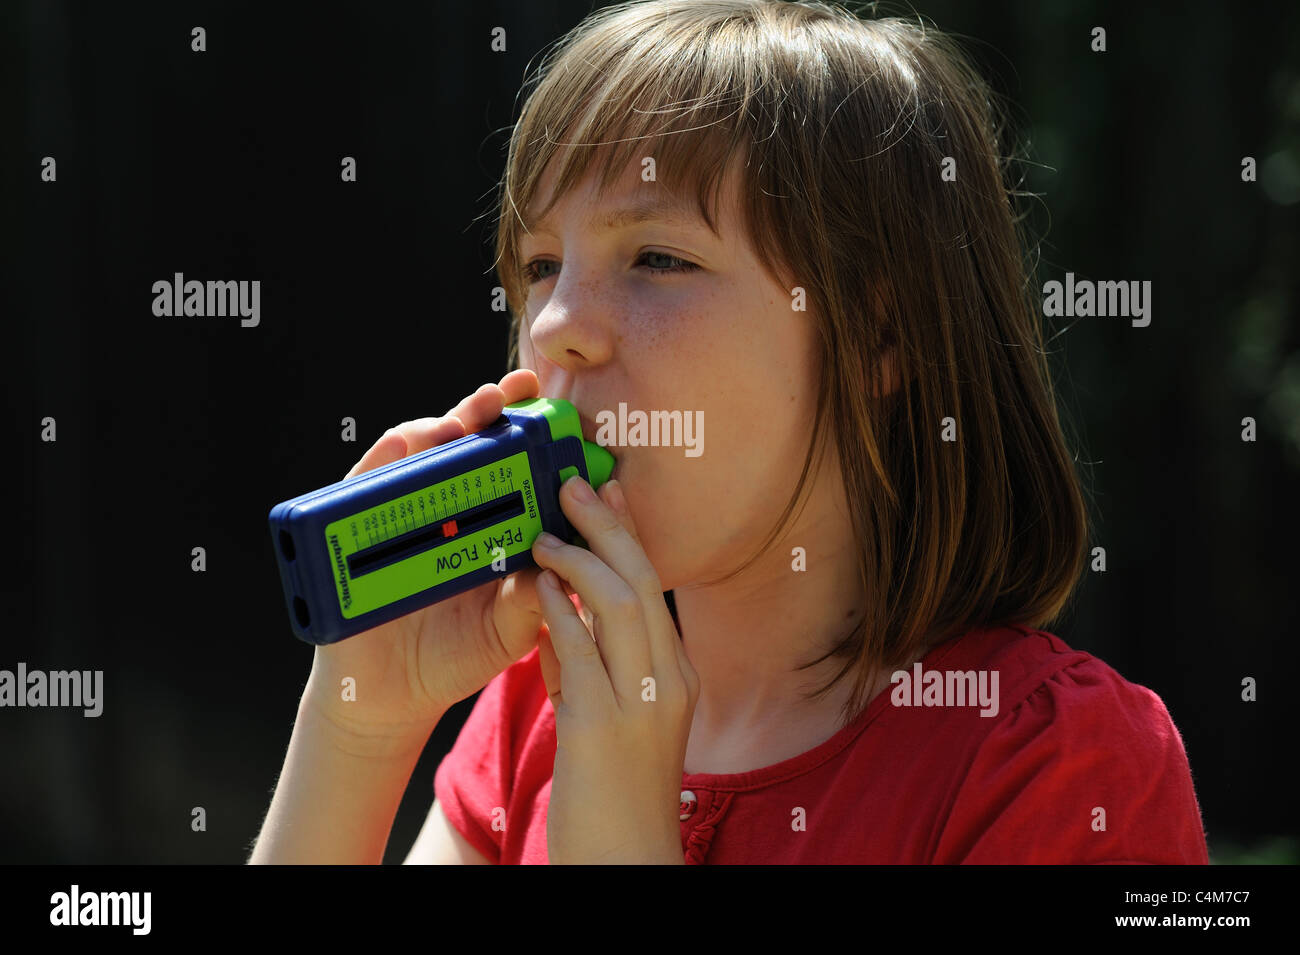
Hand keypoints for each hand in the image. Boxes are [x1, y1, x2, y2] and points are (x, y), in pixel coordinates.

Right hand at [305, 369, 551, 749]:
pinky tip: (407, 443)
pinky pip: (366, 483)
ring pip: (418, 454)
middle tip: (515, 392)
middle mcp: (443, 509)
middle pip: (466, 446)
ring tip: (470, 416)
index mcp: (487, 523)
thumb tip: (570, 557)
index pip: (511, 466)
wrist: (393, 697)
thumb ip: (538, 593)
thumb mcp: (510, 626)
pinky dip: (386, 459)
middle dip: (490, 412)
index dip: (532, 433)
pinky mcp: (352, 528)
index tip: (559, 409)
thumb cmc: (457, 654)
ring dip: (443, 426)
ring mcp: (398, 514)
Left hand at [531, 474, 699, 863]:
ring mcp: (642, 702)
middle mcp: (669, 680)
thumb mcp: (612, 722)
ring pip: (621, 604)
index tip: (607, 496)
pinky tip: (537, 586)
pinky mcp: (603, 725)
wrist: (627, 861)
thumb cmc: (616, 796)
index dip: (629, 537)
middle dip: (609, 527)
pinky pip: (581, 649)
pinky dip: (559, 610)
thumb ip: (587, 669)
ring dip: (580, 560)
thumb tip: (557, 621)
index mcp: (677, 676)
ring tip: (546, 534)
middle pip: (644, 582)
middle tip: (578, 485)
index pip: (654, 589)